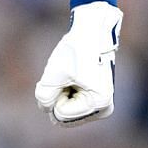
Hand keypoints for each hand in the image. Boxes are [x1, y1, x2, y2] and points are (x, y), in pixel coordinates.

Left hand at [35, 0, 121, 126]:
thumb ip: (44, 98)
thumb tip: (48, 108)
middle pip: (63, 116)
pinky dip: (68, 92)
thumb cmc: (76, 50)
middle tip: (70, 74)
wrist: (94, 31)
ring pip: (66, 111)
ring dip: (63, 93)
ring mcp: (102, 106)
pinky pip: (72, 106)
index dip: (56, 94)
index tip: (68, 75)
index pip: (60, 114)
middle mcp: (104, 109)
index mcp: (98, 103)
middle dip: (59, 96)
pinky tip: (77, 76)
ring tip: (74, 74)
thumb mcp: (53, 74)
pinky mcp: (98, 101)